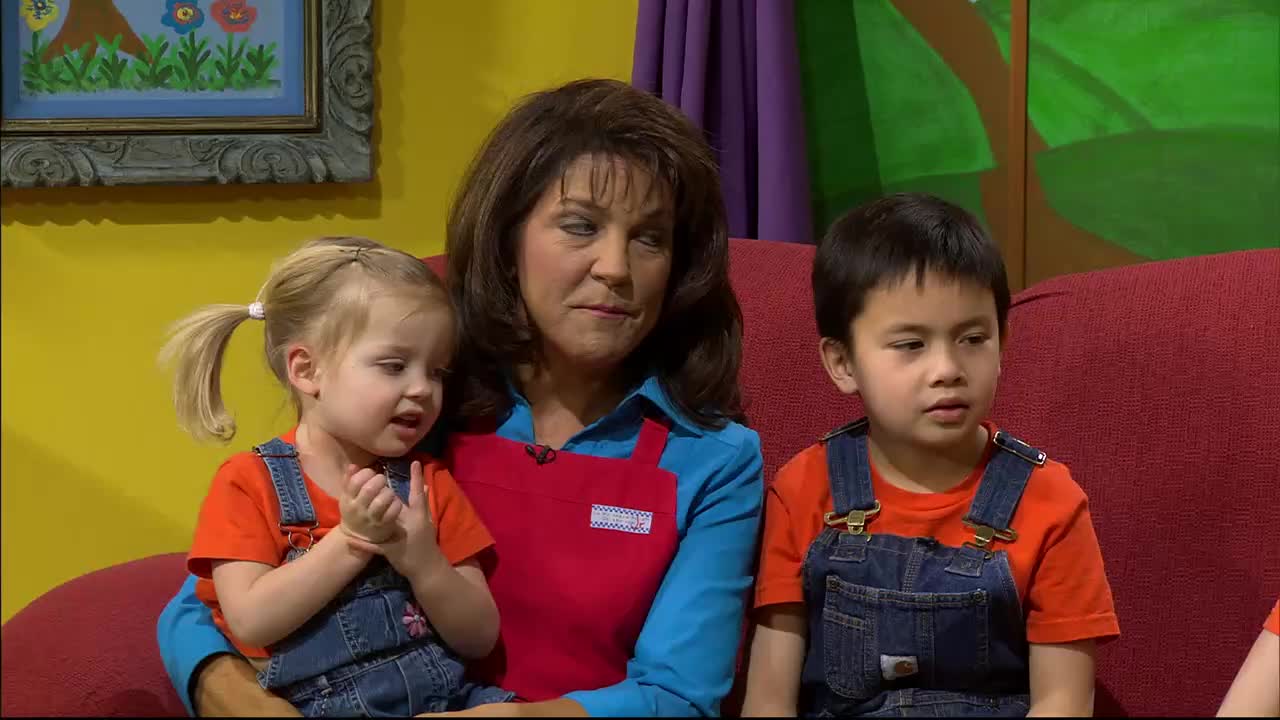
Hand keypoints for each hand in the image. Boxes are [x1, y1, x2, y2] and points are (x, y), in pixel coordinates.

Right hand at [338, 464, 401, 543]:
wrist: (357, 536)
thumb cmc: (355, 509)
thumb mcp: (348, 496)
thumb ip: (350, 480)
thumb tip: (353, 465)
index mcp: (348, 500)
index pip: (355, 482)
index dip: (365, 473)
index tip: (370, 473)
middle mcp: (358, 509)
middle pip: (369, 490)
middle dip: (379, 480)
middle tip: (382, 480)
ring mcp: (371, 518)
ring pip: (381, 501)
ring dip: (388, 492)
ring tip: (388, 491)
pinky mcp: (384, 525)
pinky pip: (392, 512)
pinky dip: (396, 504)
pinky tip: (395, 502)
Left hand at [347, 460, 447, 583]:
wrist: (427, 567)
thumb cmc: (426, 542)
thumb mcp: (427, 521)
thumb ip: (424, 504)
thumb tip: (427, 486)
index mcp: (419, 516)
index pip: (419, 494)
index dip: (417, 478)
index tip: (414, 462)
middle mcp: (409, 524)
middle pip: (395, 506)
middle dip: (385, 495)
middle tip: (376, 479)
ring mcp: (399, 537)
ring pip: (381, 524)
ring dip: (368, 517)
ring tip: (354, 507)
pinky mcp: (390, 551)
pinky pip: (374, 547)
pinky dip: (362, 544)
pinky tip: (349, 539)